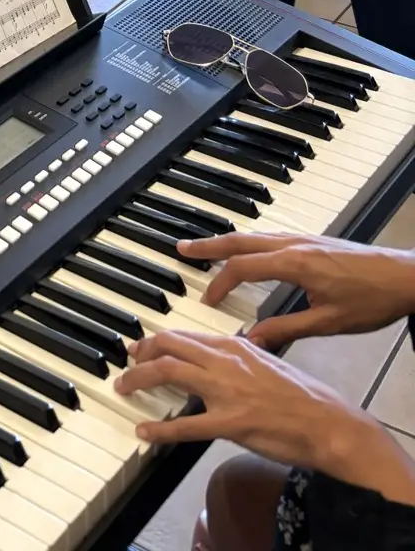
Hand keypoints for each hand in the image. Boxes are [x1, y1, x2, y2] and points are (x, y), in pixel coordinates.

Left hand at [114, 329, 376, 467]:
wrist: (327, 422)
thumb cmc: (303, 396)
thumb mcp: (268, 361)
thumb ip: (240, 355)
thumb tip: (222, 353)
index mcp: (235, 346)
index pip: (185, 335)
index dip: (158, 340)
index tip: (143, 346)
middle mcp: (225, 361)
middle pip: (169, 346)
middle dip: (142, 351)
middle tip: (128, 361)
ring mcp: (226, 392)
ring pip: (169, 373)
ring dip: (140, 379)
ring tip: (125, 386)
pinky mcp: (230, 423)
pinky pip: (186, 425)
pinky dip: (161, 429)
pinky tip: (145, 432)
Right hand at [182, 232, 414, 350]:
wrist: (406, 277)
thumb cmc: (372, 301)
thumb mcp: (328, 323)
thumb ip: (287, 328)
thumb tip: (253, 339)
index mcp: (294, 263)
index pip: (243, 268)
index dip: (220, 284)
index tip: (208, 300)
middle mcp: (294, 244)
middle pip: (240, 241)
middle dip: (209, 245)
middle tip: (183, 249)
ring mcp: (304, 239)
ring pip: (255, 235)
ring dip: (227, 241)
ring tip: (206, 248)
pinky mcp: (313, 241)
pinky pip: (270, 236)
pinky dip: (249, 242)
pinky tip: (248, 250)